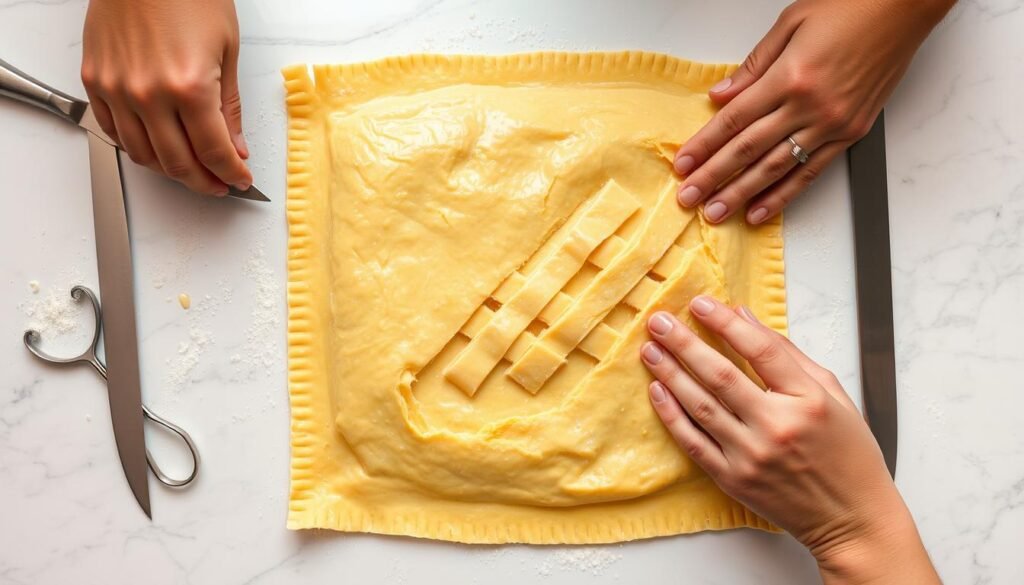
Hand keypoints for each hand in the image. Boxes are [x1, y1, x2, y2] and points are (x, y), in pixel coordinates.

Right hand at [81, 0, 250, 195]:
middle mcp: (149, 94)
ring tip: (193, 171)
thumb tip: (235, 147)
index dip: (232, 173)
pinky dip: (137, 147)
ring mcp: (117, 89)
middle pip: (178, 164)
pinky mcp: (96, 81)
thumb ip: (230, 109)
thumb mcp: (227, 52)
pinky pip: (113, 131)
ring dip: (171, 171)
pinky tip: (157, 148)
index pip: (213, 153)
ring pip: (143, 155)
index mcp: (189, 87)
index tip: (241, 179)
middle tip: (220, 183)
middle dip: (206, 182)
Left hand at [641, 298, 939, 583]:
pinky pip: (693, 442)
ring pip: (700, 406)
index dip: (726, 323)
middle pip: (720, 375)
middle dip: (684, 343)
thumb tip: (745, 318)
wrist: (852, 519)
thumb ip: (788, 355)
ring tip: (650, 349)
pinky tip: (657, 390)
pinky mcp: (732, 479)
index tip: (701, 303)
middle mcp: (777, 427)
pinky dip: (671, 414)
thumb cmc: (848, 454)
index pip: (760, 350)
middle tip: (659, 321)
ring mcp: (751, 456)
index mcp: (808, 401)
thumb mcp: (834, 395)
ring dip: (670, 373)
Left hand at [673, 0, 953, 224]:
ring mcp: (833, 124)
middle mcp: (811, 106)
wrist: (905, 7)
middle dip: (714, 178)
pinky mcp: (851, 133)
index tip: (683, 165)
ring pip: (777, 168)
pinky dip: (784, 194)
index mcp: (790, 77)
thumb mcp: (791, 23)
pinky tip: (761, 210)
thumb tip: (720, 95)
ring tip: (717, 212)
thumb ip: (753, 66)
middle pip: (749, 150)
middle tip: (689, 198)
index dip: (704, 146)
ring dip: (742, 194)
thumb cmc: (851, 6)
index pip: (734, 121)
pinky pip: (811, 172)